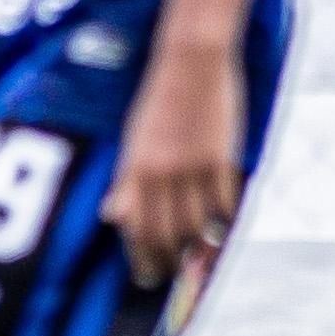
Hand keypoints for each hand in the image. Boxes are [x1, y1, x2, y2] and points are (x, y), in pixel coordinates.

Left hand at [106, 45, 242, 285]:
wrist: (190, 60)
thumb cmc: (159, 99)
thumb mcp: (134, 140)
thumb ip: (126, 181)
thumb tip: (110, 215)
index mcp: (133, 168)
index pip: (133, 226)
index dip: (139, 257)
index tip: (145, 274)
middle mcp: (159, 172)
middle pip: (164, 233)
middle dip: (168, 260)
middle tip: (174, 273)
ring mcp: (190, 166)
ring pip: (195, 224)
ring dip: (197, 247)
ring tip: (199, 256)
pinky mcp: (218, 158)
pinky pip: (222, 203)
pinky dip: (223, 221)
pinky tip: (223, 230)